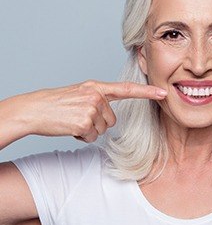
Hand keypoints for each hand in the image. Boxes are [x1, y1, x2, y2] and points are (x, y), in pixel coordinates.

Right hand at [5, 80, 166, 142]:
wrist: (34, 109)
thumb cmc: (57, 103)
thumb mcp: (80, 93)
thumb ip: (99, 98)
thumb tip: (111, 115)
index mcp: (97, 87)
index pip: (127, 89)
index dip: (147, 92)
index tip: (163, 93)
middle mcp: (97, 95)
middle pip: (112, 119)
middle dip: (98, 123)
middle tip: (79, 117)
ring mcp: (91, 108)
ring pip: (102, 129)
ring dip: (89, 130)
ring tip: (73, 120)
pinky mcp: (85, 122)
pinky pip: (92, 137)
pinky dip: (81, 136)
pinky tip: (70, 127)